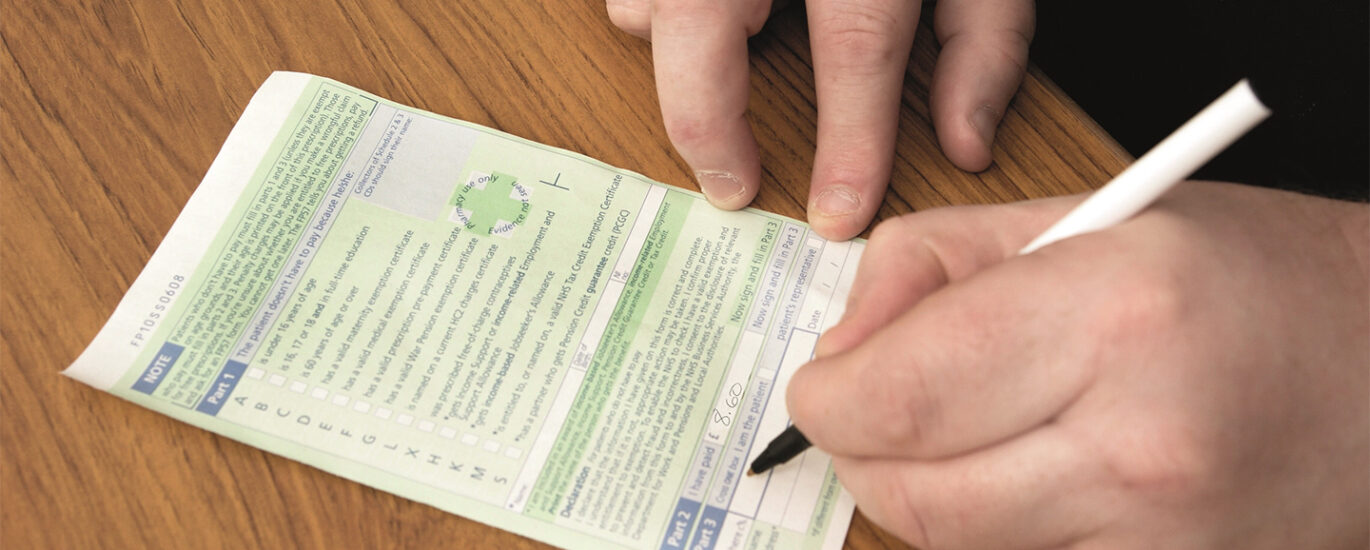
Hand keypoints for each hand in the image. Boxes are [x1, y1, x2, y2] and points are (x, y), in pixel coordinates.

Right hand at [606, 0, 1033, 239]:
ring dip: (668, 51)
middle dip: (707, 118)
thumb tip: (965, 144)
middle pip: (703, 19)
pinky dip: (653, 9)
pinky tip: (697, 24)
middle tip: (730, 188)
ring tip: (714, 90)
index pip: (855, 42)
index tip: (838, 212)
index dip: (848, 137)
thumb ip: (985, 41)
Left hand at [788, 182, 1368, 547]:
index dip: (827, 401)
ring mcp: (1158, 538)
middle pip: (909, 494)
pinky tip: (1028, 472)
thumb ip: (927, 267)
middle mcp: (1136, 442)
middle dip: (858, 453)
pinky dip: (990, 528)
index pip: (896, 398)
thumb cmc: (1238, 277)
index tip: (822, 388)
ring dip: (924, 491)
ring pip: (953, 544)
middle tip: (869, 412)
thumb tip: (839, 351)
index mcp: (1109, 316)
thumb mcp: (1078, 215)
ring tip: (970, 426)